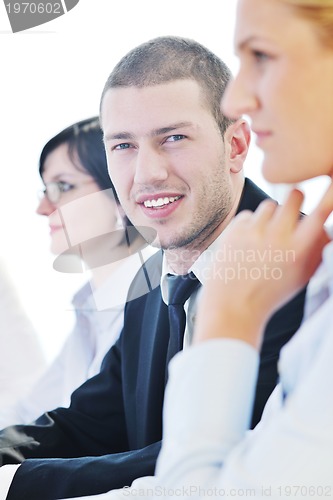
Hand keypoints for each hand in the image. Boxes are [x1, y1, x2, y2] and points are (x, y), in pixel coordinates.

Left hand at [194, 180, 332, 349]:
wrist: (233, 305)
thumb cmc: (270, 293)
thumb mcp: (301, 278)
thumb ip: (317, 251)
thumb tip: (325, 227)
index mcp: (297, 251)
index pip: (319, 213)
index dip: (327, 197)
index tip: (330, 186)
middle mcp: (276, 238)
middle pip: (294, 195)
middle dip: (296, 199)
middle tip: (293, 208)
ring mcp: (253, 232)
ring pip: (270, 204)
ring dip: (271, 215)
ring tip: (266, 236)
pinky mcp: (234, 231)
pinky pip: (249, 214)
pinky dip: (251, 225)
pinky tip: (248, 243)